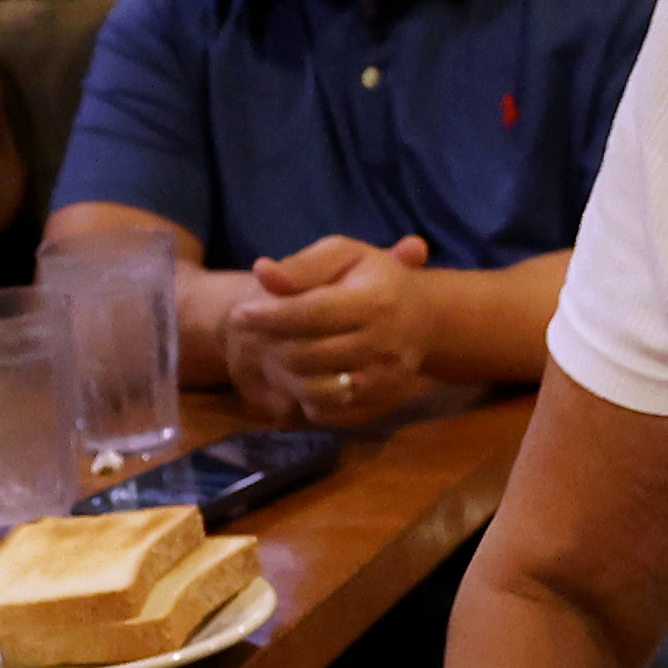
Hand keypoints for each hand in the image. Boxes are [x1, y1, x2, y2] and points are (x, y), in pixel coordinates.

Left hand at [228, 233, 433, 422]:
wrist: (426, 318)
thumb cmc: (375, 280)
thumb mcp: (345, 255)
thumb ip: (304, 265)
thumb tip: (262, 273)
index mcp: (376, 302)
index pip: (311, 314)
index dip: (269, 316)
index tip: (240, 314)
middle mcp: (385, 346)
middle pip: (307, 356)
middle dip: (272, 345)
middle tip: (257, 334)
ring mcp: (385, 381)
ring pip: (314, 391)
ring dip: (285, 375)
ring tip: (277, 353)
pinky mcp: (381, 405)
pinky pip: (326, 412)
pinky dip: (305, 396)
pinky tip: (304, 373)